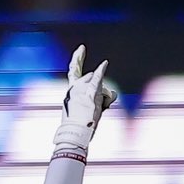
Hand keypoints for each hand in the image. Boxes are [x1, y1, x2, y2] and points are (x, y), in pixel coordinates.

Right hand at [53, 45, 117, 160]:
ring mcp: (80, 90)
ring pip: (98, 84)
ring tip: (97, 111)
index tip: (81, 49)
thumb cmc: (80, 127)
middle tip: (98, 103)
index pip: (73, 71)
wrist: (75, 134)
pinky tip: (104, 63)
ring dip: (103, 97)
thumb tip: (114, 93)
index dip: (77, 59)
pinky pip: (97, 80)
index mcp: (70, 91)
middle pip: (91, 78)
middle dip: (98, 89)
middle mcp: (73, 88)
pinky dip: (100, 71)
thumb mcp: (88, 110)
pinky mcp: (88, 94)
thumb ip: (101, 99)